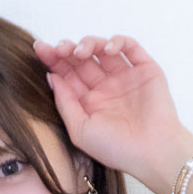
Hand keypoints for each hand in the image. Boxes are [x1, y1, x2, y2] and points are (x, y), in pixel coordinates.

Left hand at [32, 35, 192, 193]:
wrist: (152, 152)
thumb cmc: (116, 149)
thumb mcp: (80, 131)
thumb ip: (65, 104)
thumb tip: (51, 77)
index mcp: (89, 102)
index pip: (68, 75)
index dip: (54, 60)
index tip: (40, 49)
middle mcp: (106, 88)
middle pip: (82, 60)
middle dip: (68, 50)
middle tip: (59, 48)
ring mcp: (125, 77)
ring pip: (103, 49)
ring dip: (90, 43)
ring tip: (81, 51)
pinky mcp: (145, 69)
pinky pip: (130, 46)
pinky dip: (118, 41)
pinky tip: (108, 49)